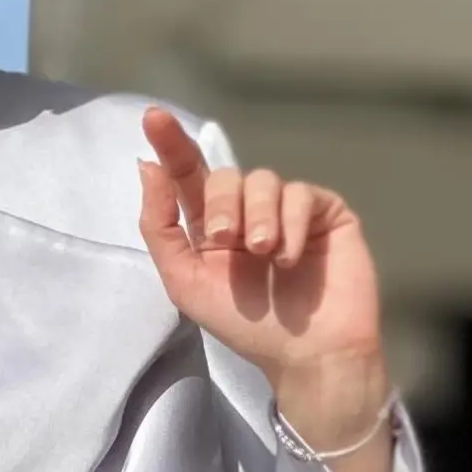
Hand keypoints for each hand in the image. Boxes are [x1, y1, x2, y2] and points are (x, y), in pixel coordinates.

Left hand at [138, 104, 395, 471]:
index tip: (153, 117)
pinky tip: (291, 260)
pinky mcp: (324, 212)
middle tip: (228, 243)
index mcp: (212, 226)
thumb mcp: (186, 282)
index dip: (171, 145)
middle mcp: (249, 212)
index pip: (189, 175)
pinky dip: (292, 225)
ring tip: (265, 256)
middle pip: (226, 175)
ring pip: (264, 180)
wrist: (307, 354)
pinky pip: (301, 194)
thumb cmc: (247, 327)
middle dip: (222, 206)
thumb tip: (147, 167)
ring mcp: (289, 209)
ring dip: (259, 218)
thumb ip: (161, 227)